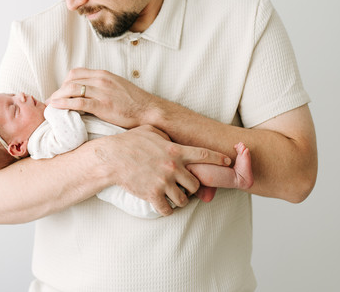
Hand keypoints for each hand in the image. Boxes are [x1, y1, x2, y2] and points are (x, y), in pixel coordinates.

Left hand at [48, 68, 160, 128]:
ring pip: (72, 89)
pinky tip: (56, 107)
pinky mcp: (103, 105)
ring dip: (57, 97)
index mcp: (104, 75)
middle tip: (52, 101)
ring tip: (51, 106)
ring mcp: (102, 92)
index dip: (64, 82)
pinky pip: (78, 102)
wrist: (149, 110)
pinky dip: (64, 104)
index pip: (76, 73)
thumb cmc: (135, 102)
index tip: (60, 92)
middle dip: (58, 90)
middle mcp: (101, 80)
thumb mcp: (117, 87)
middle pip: (71, 80)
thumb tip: (89, 92)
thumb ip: (103, 86)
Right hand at [93, 125, 230, 215]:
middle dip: (192, 187)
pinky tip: (162, 205)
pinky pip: (167, 209)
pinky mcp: (152, 195)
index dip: (219, 159)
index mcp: (175, 151)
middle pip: (196, 184)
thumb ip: (167, 135)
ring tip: (173, 197)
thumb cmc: (130, 142)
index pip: (205, 155)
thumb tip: (173, 138)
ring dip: (180, 200)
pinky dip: (166, 209)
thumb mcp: (151, 130)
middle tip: (185, 187)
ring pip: (184, 199)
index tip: (228, 162)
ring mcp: (163, 182)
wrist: (111, 158)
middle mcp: (173, 167)